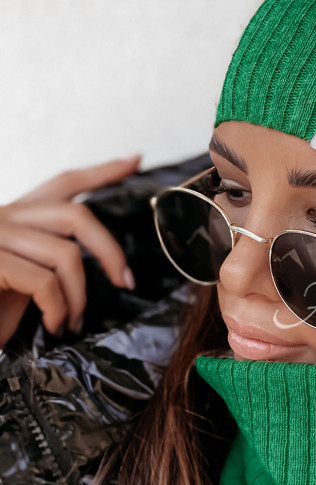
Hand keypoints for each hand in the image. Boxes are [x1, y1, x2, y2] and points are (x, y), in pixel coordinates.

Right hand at [0, 156, 141, 347]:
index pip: (64, 183)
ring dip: (79, 296)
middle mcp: (4, 216)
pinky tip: (54, 325)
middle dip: (110, 250)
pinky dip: (59, 309)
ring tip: (73, 321)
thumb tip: (105, 261)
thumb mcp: (27, 276)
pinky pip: (44, 283)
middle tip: (126, 281)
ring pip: (65, 254)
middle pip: (75, 215)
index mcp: (16, 215)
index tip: (135, 159)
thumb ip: (52, 257)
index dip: (101, 172)